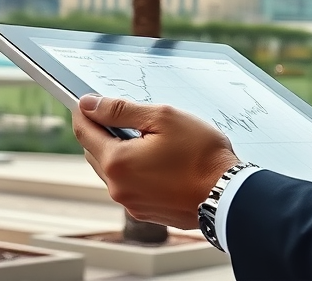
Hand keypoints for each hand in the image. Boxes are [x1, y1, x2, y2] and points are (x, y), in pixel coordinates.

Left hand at [72, 95, 239, 228]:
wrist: (228, 195)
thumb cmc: (201, 154)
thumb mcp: (162, 118)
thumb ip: (121, 110)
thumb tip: (89, 104)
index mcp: (117, 162)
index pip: (84, 132)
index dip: (82, 112)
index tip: (84, 100)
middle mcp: (118, 188)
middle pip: (93, 152)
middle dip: (99, 130)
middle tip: (117, 113)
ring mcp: (131, 203)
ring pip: (110, 170)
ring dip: (116, 150)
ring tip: (142, 135)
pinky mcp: (145, 212)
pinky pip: (127, 185)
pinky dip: (131, 168)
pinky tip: (153, 157)